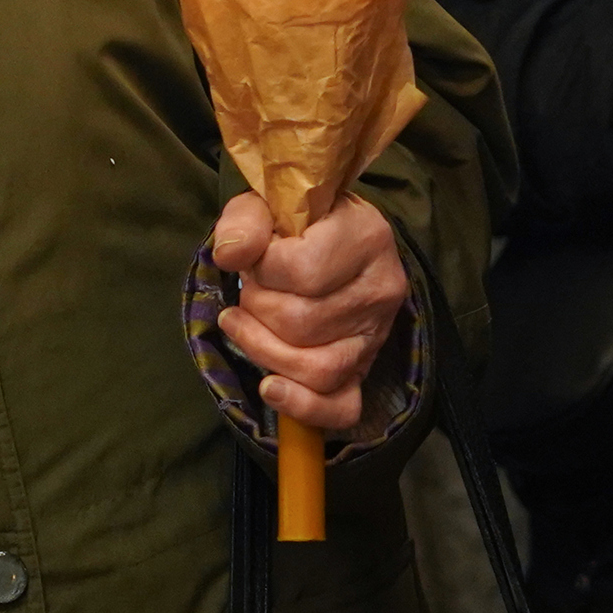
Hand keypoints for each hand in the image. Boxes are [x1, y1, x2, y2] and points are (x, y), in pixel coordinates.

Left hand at [211, 191, 407, 438]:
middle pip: (302, 322)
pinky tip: (270, 387)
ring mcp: (376, 335)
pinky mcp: (365, 370)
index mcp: (366, 235)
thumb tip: (230, 255)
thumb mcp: (267, 204)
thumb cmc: (294, 224)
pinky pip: (341, 408)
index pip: (301, 269)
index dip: (260, 269)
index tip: (256, 259)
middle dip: (256, 308)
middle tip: (250, 290)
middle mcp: (381, 289)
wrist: (330, 241)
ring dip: (264, 351)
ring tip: (243, 325)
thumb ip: (245, 221)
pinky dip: (301, 405)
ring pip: (316, 368)